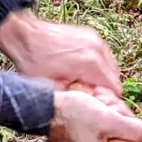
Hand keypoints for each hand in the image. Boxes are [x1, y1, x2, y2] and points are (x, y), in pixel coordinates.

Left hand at [0, 10, 121, 103]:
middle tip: (86, 93)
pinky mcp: (92, 35)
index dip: (106, 100)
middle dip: (104, 88)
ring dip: (102, 75)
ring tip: (83, 80)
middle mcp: (98, 50)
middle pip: (115, 78)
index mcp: (92, 64)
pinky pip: (103, 55)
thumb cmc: (34, 63)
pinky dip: (97, 64)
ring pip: (111, 66)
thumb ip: (77, 98)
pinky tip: (81, 68)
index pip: (115, 89)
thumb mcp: (54, 89)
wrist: (26, 36)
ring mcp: (96, 40)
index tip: (94, 103)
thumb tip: (90, 106)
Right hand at [48, 90, 141, 141]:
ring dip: (112, 109)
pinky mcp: (93, 136)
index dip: (134, 131)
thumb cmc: (73, 116)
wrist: (46, 109)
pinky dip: (104, 109)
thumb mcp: (108, 121)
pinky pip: (109, 121)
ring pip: (120, 125)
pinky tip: (94, 102)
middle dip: (121, 116)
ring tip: (97, 103)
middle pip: (130, 135)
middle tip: (105, 108)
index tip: (119, 120)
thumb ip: (132, 131)